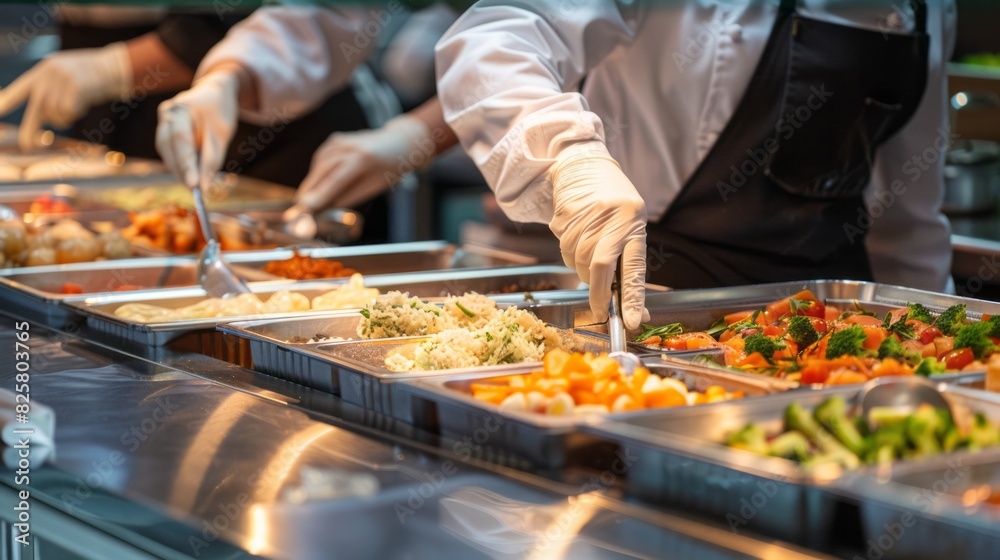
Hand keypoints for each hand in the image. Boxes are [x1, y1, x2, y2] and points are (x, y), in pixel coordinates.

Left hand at [0, 43, 130, 149]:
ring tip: (75, 109)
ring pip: (55, 113)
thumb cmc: (91, 76)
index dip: (5, 102)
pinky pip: (68, 112)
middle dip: (30, 130)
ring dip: (65, 118)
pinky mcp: (75, 88)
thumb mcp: (66, 76)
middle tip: (27, 146)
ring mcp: (62, 80)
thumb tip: (44, 117)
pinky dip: (74, 114)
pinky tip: (83, 105)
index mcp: (42, 70)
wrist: (113, 67)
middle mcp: (48, 74)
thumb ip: (52, 90)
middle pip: (36, 108)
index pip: (19, 90)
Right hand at [155, 70, 238, 189]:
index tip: (194, 186)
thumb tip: (204, 188)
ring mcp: (162, 120)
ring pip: (166, 151)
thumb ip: (212, 160)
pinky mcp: (163, 129)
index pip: (181, 140)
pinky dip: (179, 163)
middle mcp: (167, 113)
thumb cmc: (220, 111)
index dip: (186, 165)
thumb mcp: (222, 134)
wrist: (214, 92)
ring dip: (179, 169)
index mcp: (182, 107)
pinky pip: (168, 150)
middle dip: (181, 171)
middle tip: (195, 190)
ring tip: (195, 184)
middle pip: (169, 147)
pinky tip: (191, 173)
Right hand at [295, 114, 432, 210]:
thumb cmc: (389, 168)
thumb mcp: (375, 186)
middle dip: (309, 191)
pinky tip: (319, 182)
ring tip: (309, 199)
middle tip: (299, 210)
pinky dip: (318, 172)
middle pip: (322, 172)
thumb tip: (328, 208)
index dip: (319, 195)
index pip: (336, 180)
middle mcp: (348, 146)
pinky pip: (321, 159)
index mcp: (363, 159)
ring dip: (312, 183)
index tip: (306, 208)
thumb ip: (351, 196)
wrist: (396, 142)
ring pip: (318, 166)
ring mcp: (340, 140)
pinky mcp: (334, 139)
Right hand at [550, 147, 649, 329]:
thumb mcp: (629, 222)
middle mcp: (610, 219)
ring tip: (588, 258)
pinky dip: (571, 258)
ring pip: (579, 262)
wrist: (582, 164)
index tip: (632, 322)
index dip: (632, 297)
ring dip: (582, 272)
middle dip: (598, 295)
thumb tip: (625, 299)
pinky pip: (565, 251)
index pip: (633, 267)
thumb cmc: (613, 199)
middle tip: (600, 311)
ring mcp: (585, 217)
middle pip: (598, 267)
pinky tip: (577, 241)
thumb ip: (627, 255)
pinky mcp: (565, 216)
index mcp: (633, 222)